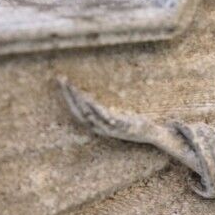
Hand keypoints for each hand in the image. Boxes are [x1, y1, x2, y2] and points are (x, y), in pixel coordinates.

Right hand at [58, 79, 196, 169]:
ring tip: (72, 86)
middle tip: (61, 80)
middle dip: (69, 95)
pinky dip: (96, 110)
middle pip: (79, 111)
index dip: (67, 97)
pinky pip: (105, 117)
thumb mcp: (116, 115)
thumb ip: (104, 109)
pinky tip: (89, 100)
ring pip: (89, 114)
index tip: (61, 81)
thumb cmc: (134, 124)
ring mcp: (110, 128)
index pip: (77, 111)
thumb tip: (92, 98)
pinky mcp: (121, 126)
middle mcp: (101, 128)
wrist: (152, 134)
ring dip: (79, 100)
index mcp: (98, 125)